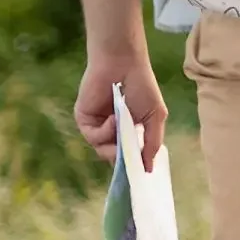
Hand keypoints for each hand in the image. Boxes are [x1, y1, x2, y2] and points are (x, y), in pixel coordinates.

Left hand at [75, 54, 166, 173]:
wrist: (123, 64)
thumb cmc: (142, 86)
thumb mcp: (155, 116)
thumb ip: (152, 143)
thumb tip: (149, 169)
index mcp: (129, 130)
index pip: (128, 155)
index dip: (132, 165)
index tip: (139, 175)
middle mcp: (112, 131)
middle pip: (114, 157)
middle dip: (123, 159)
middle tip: (130, 158)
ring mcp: (97, 126)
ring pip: (103, 150)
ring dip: (114, 143)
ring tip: (124, 127)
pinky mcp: (84, 120)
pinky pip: (93, 137)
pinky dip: (105, 131)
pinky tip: (114, 118)